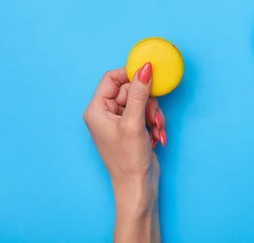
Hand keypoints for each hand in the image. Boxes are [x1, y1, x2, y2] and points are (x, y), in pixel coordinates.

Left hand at [83, 63, 165, 242]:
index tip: (149, 76)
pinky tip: (156, 136)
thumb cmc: (128, 160)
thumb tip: (145, 67)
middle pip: (131, 89)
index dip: (131, 75)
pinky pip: (146, 112)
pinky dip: (154, 122)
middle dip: (147, 101)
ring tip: (155, 129)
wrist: (138, 187)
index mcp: (97, 109)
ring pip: (142, 101)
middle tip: (152, 117)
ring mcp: (119, 120)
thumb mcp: (134, 122)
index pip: (112, 78)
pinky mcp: (132, 127)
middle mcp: (106, 113)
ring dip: (153, 113)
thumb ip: (139, 92)